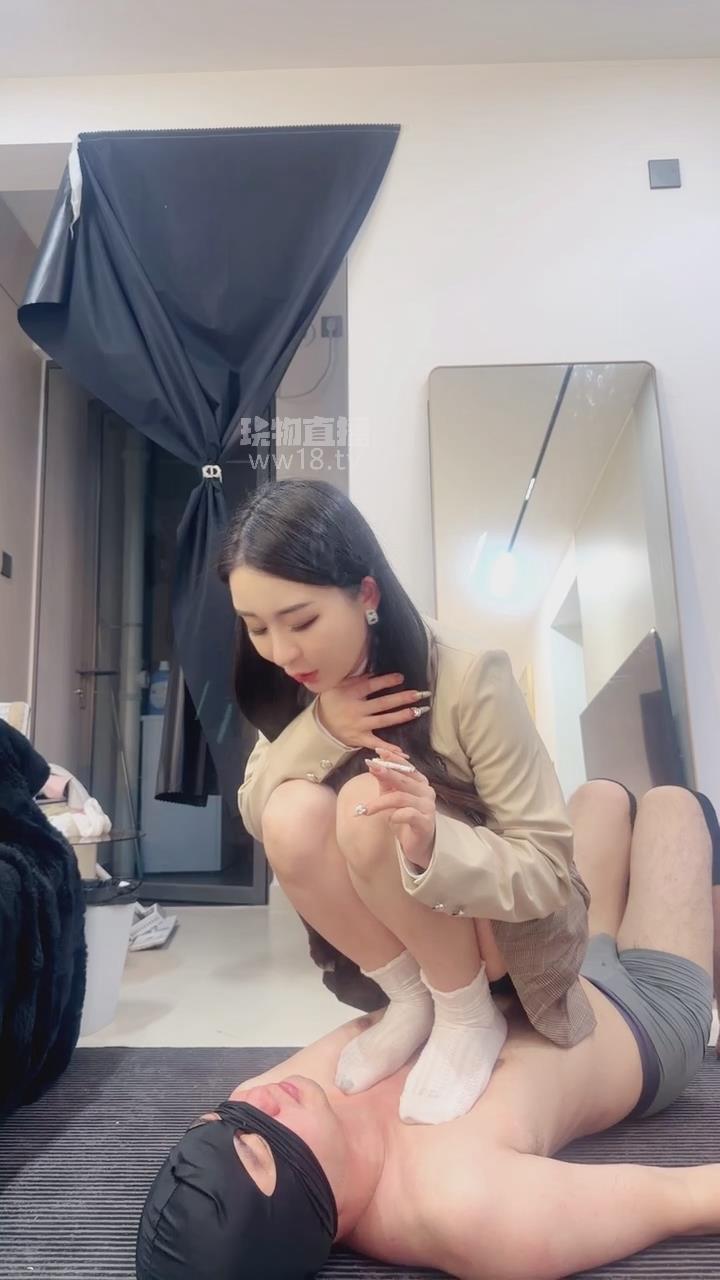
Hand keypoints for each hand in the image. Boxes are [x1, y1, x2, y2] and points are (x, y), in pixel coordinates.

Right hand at [318, 672, 430, 755]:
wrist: (321, 725)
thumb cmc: (333, 701)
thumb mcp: (339, 685)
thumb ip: (356, 678)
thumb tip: (376, 671)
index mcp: (351, 694)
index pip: (371, 686)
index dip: (387, 681)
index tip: (401, 677)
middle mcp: (356, 710)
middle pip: (382, 703)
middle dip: (402, 698)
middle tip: (419, 694)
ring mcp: (359, 726)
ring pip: (383, 721)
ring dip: (401, 716)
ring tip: (417, 711)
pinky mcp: (360, 739)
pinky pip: (375, 743)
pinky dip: (388, 748)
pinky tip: (401, 750)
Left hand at [359, 748, 436, 869]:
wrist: (415, 845)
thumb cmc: (404, 819)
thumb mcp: (391, 798)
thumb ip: (385, 783)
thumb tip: (373, 765)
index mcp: (420, 783)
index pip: (407, 767)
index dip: (393, 759)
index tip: (377, 752)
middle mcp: (426, 792)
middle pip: (404, 779)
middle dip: (386, 773)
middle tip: (370, 768)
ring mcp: (428, 807)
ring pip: (401, 797)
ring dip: (380, 802)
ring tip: (365, 809)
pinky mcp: (426, 823)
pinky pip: (408, 814)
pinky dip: (395, 815)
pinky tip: (389, 819)